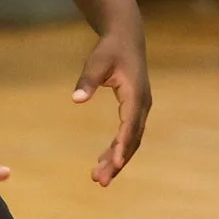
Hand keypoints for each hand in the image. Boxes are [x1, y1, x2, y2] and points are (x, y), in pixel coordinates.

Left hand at [73, 21, 151, 185]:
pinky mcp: (135, 110)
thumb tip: (76, 98)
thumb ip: (87, 80)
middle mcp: (142, 105)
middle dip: (117, 161)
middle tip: (100, 180)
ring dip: (117, 160)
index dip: (121, 145)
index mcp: (135, 94)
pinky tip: (103, 161)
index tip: (114, 163)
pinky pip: (128, 135)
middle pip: (132, 140)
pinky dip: (117, 149)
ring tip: (99, 178)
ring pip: (131, 141)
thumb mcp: (97, 62)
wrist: (127, 38)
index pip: (129, 125)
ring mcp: (140, 109)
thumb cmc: (111, 49)